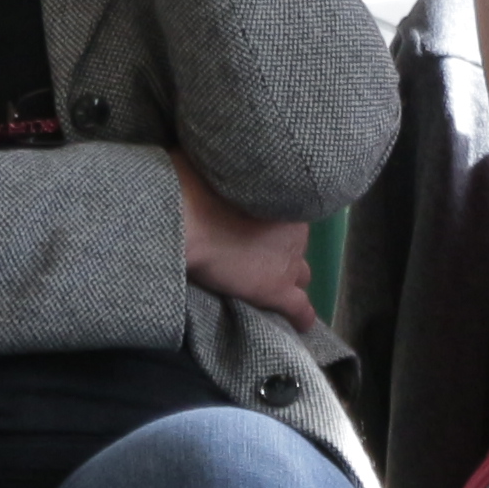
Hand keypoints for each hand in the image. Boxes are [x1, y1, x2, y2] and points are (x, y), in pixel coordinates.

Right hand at [177, 164, 317, 330]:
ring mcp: (287, 261)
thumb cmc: (193, 185)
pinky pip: (299, 308)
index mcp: (283, 198)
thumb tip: (211, 162)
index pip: (285, 217)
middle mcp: (294, 229)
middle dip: (282, 251)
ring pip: (300, 274)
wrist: (188, 217)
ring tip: (272, 287)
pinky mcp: (276, 290)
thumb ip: (224, 171)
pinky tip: (299, 325)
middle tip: (257, 256)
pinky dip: (300, 316)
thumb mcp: (216, 167)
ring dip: (288, 278)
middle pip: (295, 246)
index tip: (252, 227)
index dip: (270, 225)